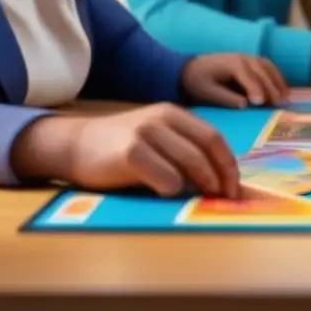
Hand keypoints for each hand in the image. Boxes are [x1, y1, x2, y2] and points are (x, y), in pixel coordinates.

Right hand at [11, 104, 240, 197]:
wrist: (76, 144)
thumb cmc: (120, 145)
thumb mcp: (157, 136)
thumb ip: (183, 148)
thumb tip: (217, 177)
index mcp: (174, 113)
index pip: (214, 137)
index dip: (228, 163)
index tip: (234, 185)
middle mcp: (162, 118)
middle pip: (206, 150)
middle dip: (221, 176)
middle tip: (224, 196)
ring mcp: (146, 134)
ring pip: (190, 163)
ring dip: (201, 184)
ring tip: (202, 197)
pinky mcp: (130, 153)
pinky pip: (165, 177)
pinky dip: (173, 189)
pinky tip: (167, 193)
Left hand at [181, 53, 287, 107]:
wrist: (190, 69)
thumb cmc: (197, 82)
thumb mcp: (207, 93)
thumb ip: (226, 98)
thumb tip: (245, 105)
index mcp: (232, 64)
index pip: (248, 77)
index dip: (256, 89)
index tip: (262, 103)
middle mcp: (243, 58)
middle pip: (262, 72)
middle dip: (272, 87)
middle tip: (280, 104)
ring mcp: (248, 57)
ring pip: (268, 68)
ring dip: (279, 82)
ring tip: (286, 98)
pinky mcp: (251, 61)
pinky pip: (268, 67)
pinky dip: (277, 76)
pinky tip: (283, 89)